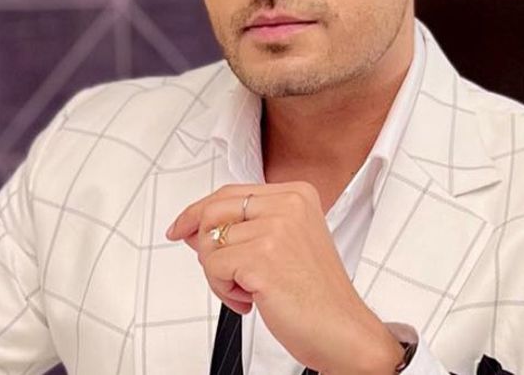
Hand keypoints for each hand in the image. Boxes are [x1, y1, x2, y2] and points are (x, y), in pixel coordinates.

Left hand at [166, 182, 403, 374]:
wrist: (343, 330)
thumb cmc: (317, 295)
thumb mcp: (285, 244)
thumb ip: (245, 228)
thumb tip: (195, 228)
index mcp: (297, 194)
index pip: (230, 192)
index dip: (198, 212)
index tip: (180, 227)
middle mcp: (288, 204)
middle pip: (213, 212)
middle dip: (206, 248)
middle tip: (223, 274)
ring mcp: (276, 229)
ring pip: (209, 244)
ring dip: (220, 277)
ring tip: (250, 291)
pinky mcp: (262, 257)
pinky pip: (213, 268)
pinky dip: (224, 291)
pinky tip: (251, 300)